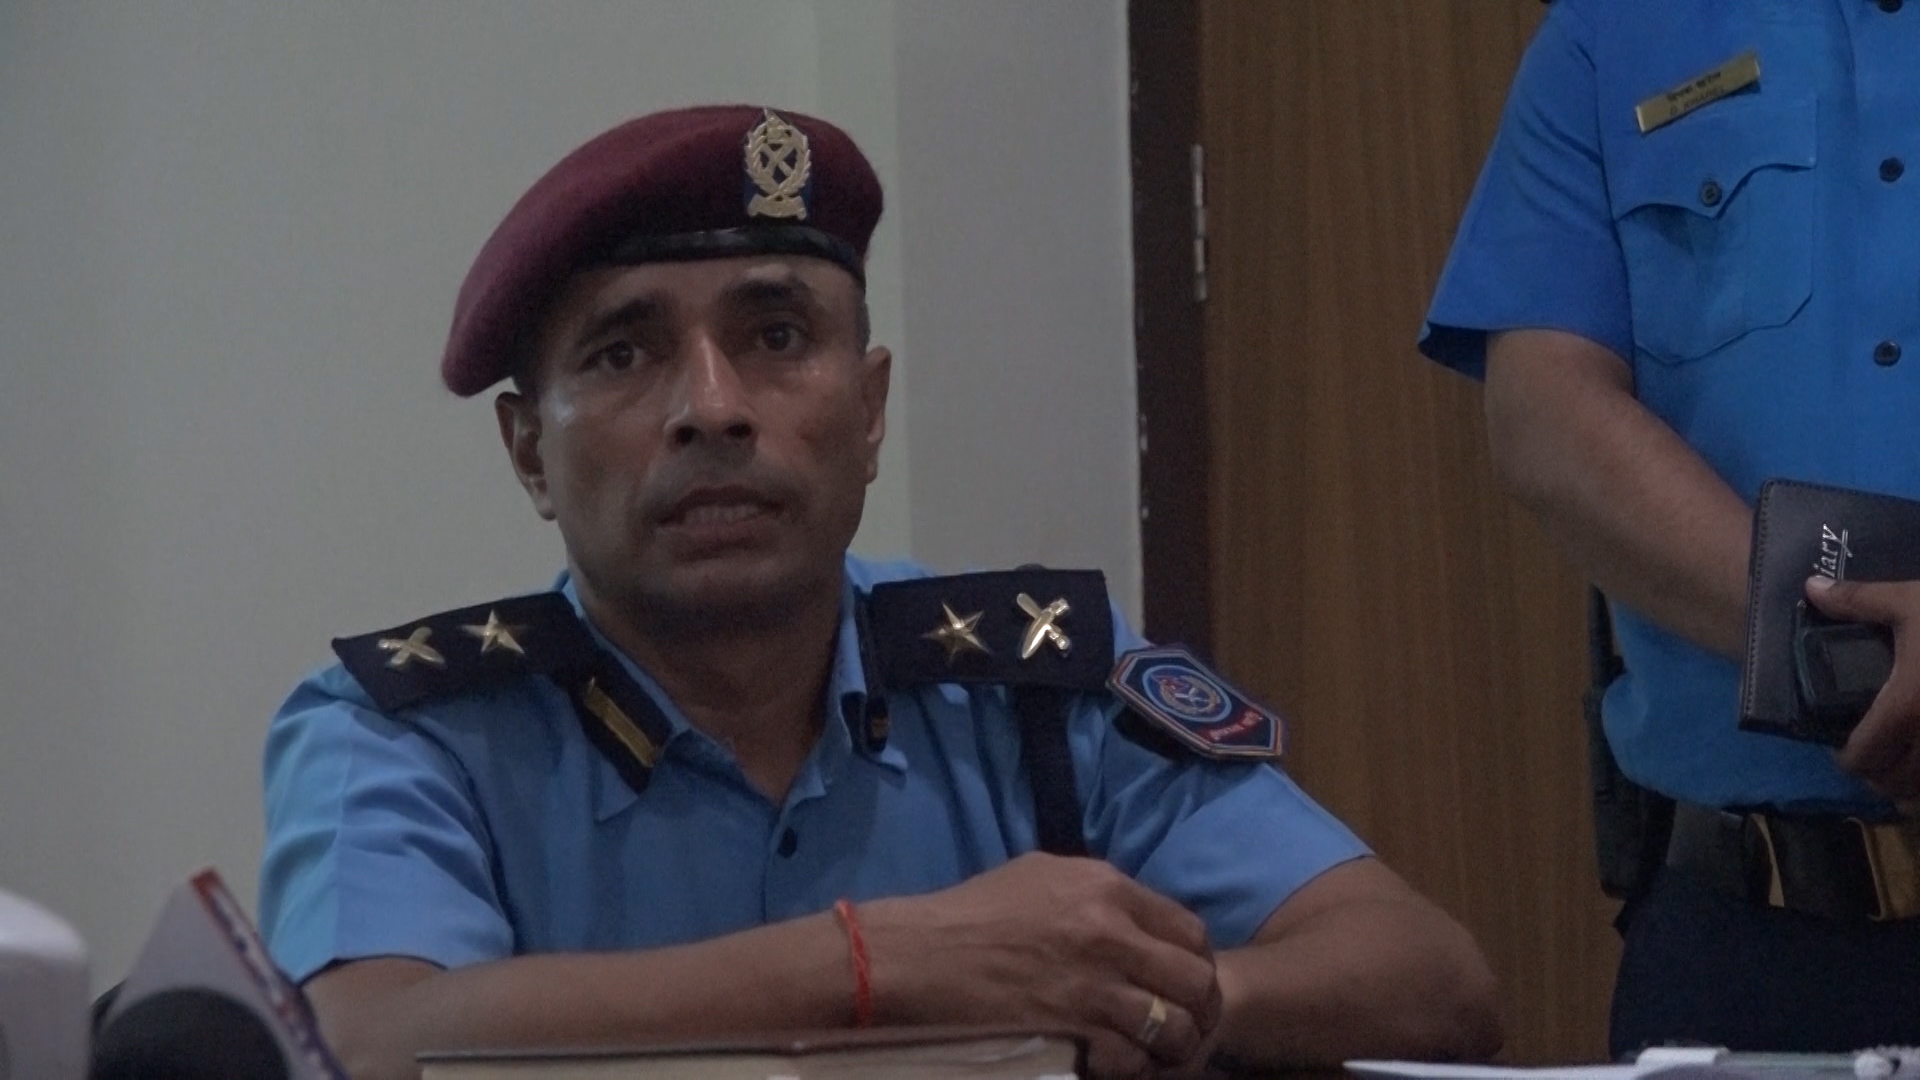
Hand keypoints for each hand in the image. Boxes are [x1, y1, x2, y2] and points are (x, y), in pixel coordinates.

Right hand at [859, 853, 1221, 1079]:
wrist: (917, 955)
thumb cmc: (970, 913)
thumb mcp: (1041, 875)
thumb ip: (1097, 891)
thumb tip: (1133, 913)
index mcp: (1106, 887)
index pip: (1190, 930)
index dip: (1195, 963)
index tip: (1183, 984)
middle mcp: (1110, 931)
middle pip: (1196, 980)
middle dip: (1197, 1008)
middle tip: (1182, 1026)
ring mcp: (1093, 983)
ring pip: (1173, 1026)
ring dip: (1171, 1046)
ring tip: (1156, 1054)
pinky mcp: (1072, 1029)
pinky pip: (1131, 1058)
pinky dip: (1132, 1067)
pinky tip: (1117, 1064)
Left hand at [1805, 576, 1919, 798]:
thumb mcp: (1912, 601)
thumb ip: (1859, 601)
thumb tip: (1812, 588)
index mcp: (1908, 707)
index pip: (1864, 757)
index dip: (1848, 759)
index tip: (1844, 750)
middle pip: (1897, 785)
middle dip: (1880, 776)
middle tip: (1875, 756)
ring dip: (1913, 785)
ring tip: (1906, 762)